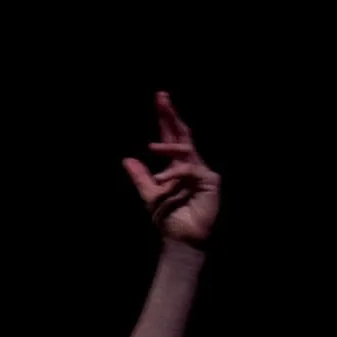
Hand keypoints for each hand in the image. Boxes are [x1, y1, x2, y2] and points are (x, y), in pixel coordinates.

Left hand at [122, 91, 219, 250]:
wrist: (181, 239)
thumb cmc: (169, 219)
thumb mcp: (149, 195)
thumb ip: (141, 177)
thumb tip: (127, 159)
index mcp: (177, 165)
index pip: (171, 137)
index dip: (165, 118)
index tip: (160, 98)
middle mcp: (191, 164)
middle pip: (182, 134)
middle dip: (171, 115)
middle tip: (162, 97)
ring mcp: (201, 171)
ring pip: (186, 150)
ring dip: (168, 146)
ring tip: (151, 147)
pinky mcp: (209, 181)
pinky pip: (190, 170)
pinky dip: (175, 173)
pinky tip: (162, 180)